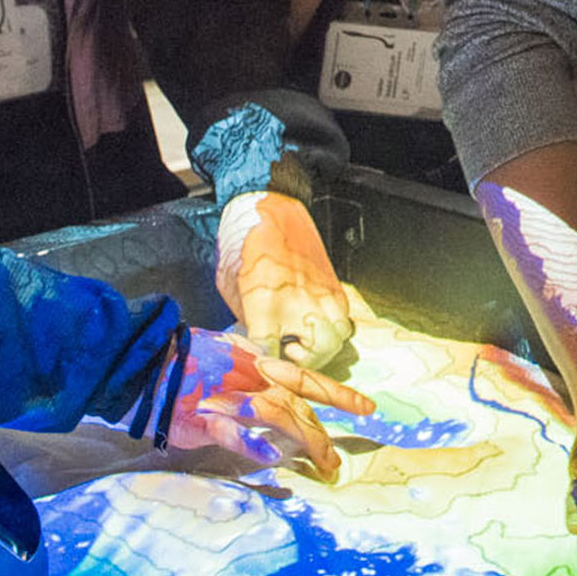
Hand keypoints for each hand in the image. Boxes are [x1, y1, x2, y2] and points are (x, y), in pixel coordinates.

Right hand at [164, 328, 374, 479]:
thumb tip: (269, 392)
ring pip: (275, 415)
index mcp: (254, 364)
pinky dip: (251, 443)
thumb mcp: (221, 359)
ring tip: (322, 466)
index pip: (305, 378)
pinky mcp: (200, 416)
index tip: (368, 408)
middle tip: (337, 464)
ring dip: (302, 442)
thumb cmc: (177, 365)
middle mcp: (248, 377)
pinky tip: (271, 458)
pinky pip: (230, 431)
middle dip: (321, 435)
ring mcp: (226, 395)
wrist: (137, 362)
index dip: (338, 392)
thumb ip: (247, 374)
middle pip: (297, 405)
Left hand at [216, 190, 355, 368]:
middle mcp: (299, 303)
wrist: (269, 208)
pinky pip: (344, 318)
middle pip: (317, 354)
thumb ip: (247, 321)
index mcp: (265, 306)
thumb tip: (255, 345)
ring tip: (303, 338)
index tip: (260, 368)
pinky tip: (314, 319)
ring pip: (338, 338)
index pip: (269, 355)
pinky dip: (332, 326)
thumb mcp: (232, 288)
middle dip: (302, 363)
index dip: (264, 367)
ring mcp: (322, 294)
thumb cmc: (243, 245)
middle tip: (287, 354)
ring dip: (321, 346)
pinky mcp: (335, 286)